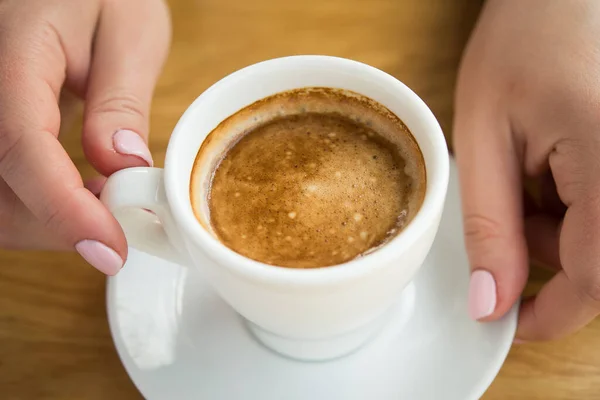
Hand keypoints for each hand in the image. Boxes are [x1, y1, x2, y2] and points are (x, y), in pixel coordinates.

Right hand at [0, 0, 169, 273]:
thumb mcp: (129, 30)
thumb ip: (120, 100)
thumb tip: (122, 166)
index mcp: (13, 54)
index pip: (20, 147)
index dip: (64, 210)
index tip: (111, 250)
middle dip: (60, 226)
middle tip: (123, 223)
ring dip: (49, 223)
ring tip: (106, 201)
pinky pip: (0, 190)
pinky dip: (37, 208)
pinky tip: (79, 192)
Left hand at [454, 0, 599, 340]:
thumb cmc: (524, 40)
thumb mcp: (485, 134)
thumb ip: (489, 224)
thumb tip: (491, 300)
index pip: (597, 278)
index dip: (552, 313)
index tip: (508, 320)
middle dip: (548, 259)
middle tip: (509, 212)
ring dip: (559, 231)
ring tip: (525, 175)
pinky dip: (572, 207)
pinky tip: (549, 167)